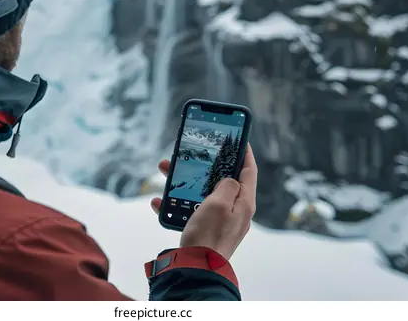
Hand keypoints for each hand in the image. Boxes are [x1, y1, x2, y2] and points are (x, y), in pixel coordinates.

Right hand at [151, 144, 257, 259]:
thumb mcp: (220, 203)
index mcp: (244, 203)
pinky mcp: (206, 229)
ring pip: (203, 193)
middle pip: (223, 180)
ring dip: (185, 182)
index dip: (244, 153)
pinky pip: (190, 210)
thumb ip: (228, 185)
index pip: (249, 171)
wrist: (196, 268)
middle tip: (195, 154)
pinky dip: (175, 204)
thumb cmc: (209, 236)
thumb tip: (229, 179)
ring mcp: (221, 221)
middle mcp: (235, 211)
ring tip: (167, 171)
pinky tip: (158, 201)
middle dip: (206, 166)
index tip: (239, 139)